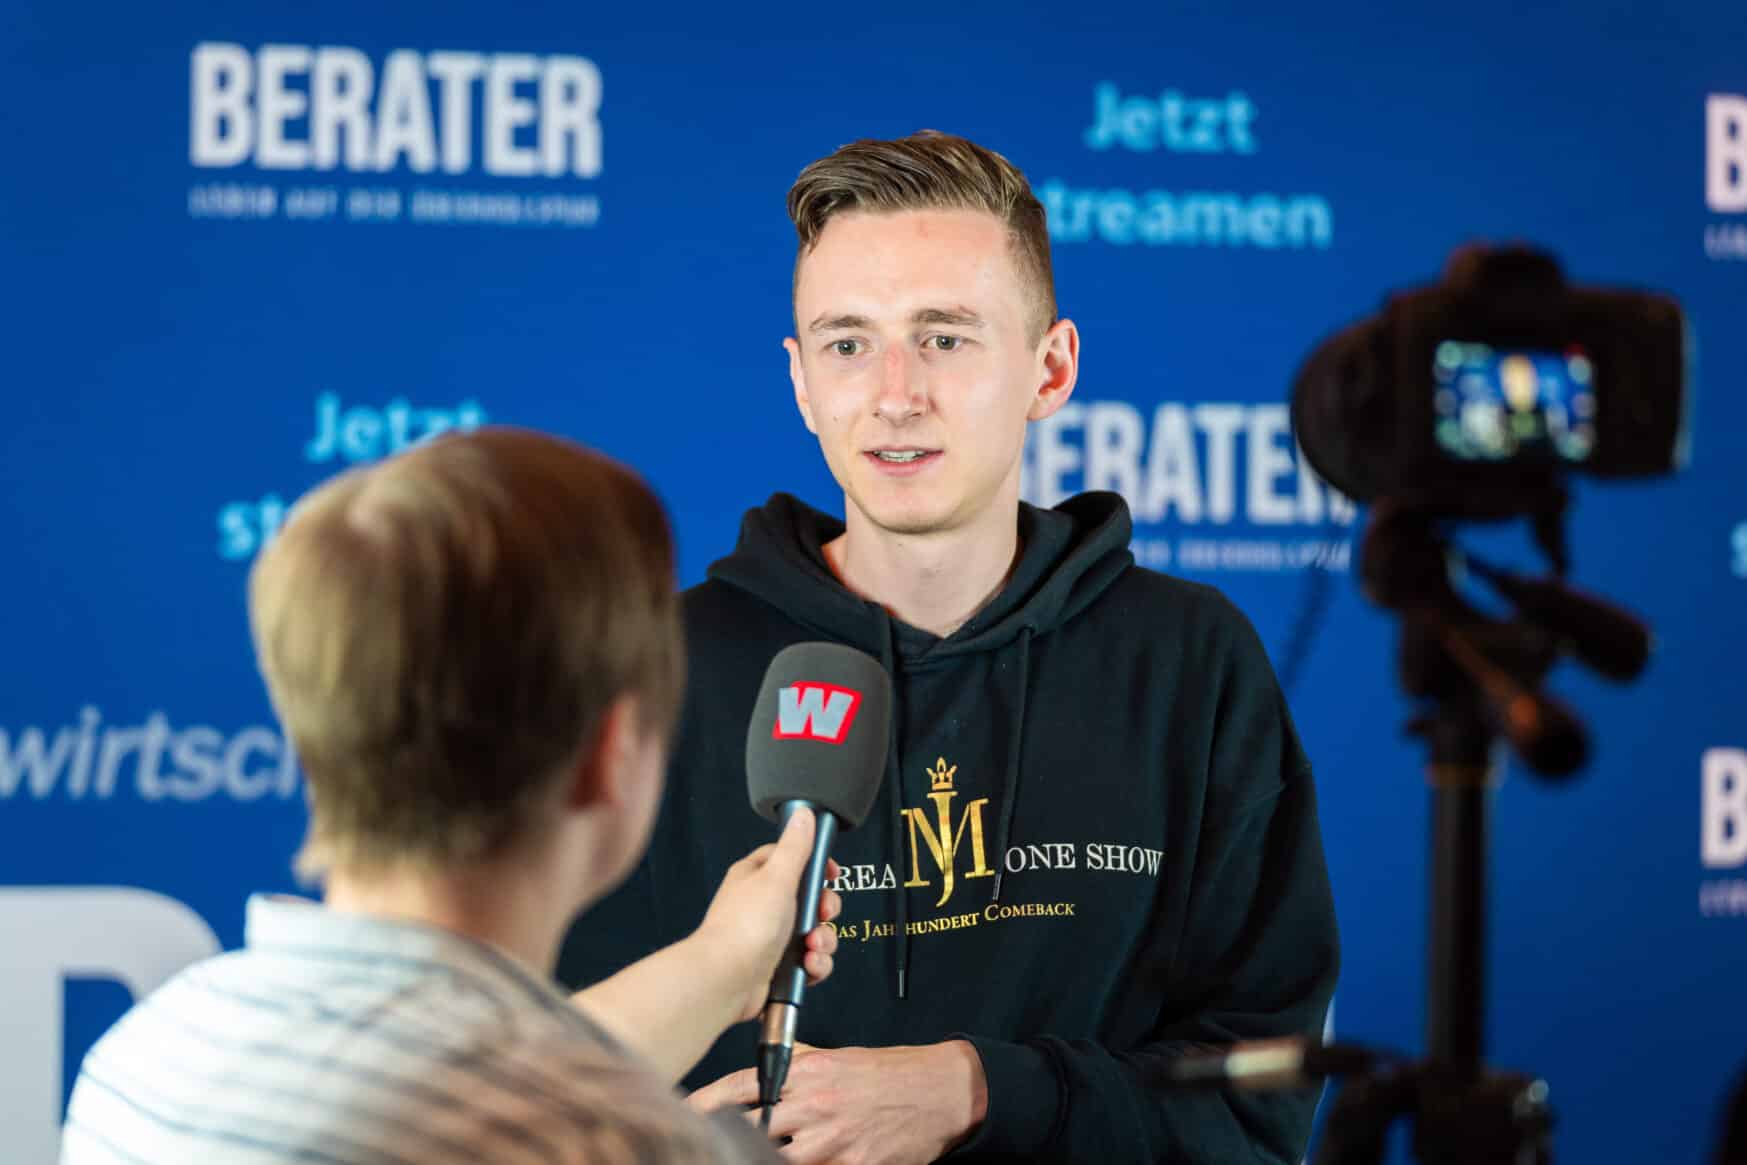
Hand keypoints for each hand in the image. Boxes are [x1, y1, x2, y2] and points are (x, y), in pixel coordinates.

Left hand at [688, 1041, 988, 1163]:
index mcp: (809, 1072)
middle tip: (702, 1143)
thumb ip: (799, 1062)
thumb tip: (763, 1067)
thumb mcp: (838, 1058)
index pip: (743, 1085)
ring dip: (759, 1157)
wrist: (939, 1092)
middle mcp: (816, 1104)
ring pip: (778, 1159)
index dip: (708, 1100)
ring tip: (737, 1156)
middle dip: (726, 1137)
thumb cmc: (887, 1074)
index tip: (684, 1110)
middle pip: (752, 1126)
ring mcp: (835, 1140)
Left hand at [693, 807, 842, 1022]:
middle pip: (809, 898)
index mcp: (757, 877)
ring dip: (823, 940)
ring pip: (813, 931)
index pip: (791, 858)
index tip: (831, 873)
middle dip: (824, 909)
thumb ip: (795, 847)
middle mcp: (763, 906)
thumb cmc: (744, 927)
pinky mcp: (777, 965)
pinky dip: (814, 964)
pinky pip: (808, 961)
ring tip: (813, 945)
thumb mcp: (777, 877)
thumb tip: (803, 815)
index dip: (815, 865)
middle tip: (821, 913)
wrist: (726, 980)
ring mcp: (770, 936)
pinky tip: (808, 966)